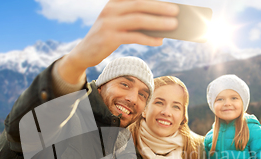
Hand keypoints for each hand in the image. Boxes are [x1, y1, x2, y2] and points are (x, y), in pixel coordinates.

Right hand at [56, 0, 178, 83]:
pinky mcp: (109, 38)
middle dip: (160, 7)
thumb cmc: (107, 36)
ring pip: (138, 20)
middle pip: (139, 5)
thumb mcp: (118, 23)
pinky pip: (134, 37)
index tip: (169, 1)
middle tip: (176, 11)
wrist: (84, 52)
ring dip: (158, 22)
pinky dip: (149, 39)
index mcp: (114, 2)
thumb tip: (162, 21)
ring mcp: (109, 23)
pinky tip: (159, 41)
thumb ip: (135, 19)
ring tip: (173, 25)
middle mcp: (110, 9)